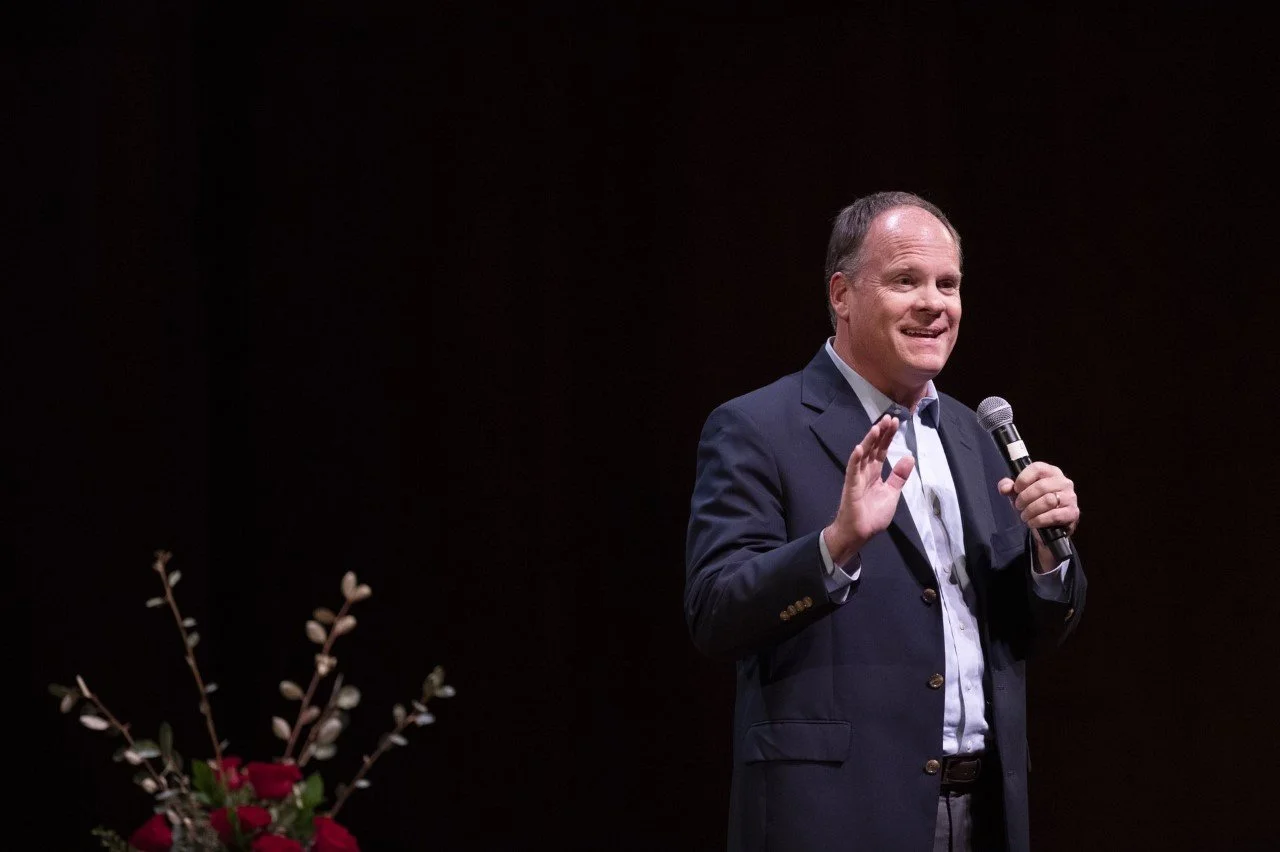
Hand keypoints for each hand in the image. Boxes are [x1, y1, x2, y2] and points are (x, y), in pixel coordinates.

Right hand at [823, 415, 915, 564]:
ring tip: (877, 427)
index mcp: (875, 473)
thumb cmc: (873, 516)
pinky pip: (852, 471)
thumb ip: (899, 476)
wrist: (860, 533)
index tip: (895, 422)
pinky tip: (859, 448)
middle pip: (873, 448)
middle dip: (881, 433)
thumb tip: (909, 457)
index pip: (882, 450)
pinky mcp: (851, 487)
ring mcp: (857, 478)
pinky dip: (855, 459)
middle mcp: (865, 472)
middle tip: (889, 418)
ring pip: (863, 455)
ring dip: (869, 441)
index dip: (888, 437)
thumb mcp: (892, 494)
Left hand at [997, 462, 1080, 572]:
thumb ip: (1009, 487)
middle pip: (1041, 486)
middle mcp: (1064, 482)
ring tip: (1024, 516)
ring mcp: (1070, 497)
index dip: (1023, 479)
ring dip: (1031, 510)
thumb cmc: (1033, 503)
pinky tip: (1032, 522)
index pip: (1038, 468)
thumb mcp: (1019, 493)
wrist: (1049, 525)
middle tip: (1018, 506)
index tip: (1015, 489)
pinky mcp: (1073, 513)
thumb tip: (1004, 487)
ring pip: (1048, 501)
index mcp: (1051, 472)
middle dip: (1024, 498)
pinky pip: (1054, 515)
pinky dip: (1039, 520)